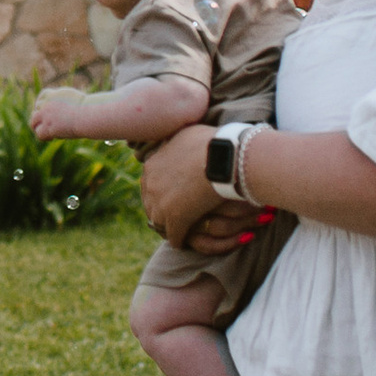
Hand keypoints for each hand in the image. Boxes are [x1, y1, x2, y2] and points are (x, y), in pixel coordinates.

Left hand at [31, 87, 106, 142]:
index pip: (43, 95)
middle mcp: (49, 102)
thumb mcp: (79, 102)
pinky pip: (39, 133)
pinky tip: (51, 138)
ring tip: (45, 132)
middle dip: (39, 115)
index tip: (46, 110)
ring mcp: (47, 114)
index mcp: (57, 94)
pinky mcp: (48, 126)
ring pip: (33, 120)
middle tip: (45, 123)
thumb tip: (73, 108)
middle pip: (37, 107)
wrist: (88, 115)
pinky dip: (43, 136)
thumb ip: (70, 103)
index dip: (43, 104)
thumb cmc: (91, 110)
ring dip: (38, 126)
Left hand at [141, 119, 239, 249]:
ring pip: (159, 222)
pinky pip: (174, 237)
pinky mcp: (175, 220)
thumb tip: (177, 138)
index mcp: (151, 164)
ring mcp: (161, 204)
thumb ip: (176, 140)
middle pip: (150, 202)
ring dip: (168, 226)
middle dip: (161, 208)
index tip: (172, 193)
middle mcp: (150, 184)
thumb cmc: (212, 142)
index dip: (161, 189)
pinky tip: (184, 242)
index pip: (150, 181)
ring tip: (177, 231)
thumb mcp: (186, 133)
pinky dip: (179, 240)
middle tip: (173, 214)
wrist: (225, 157)